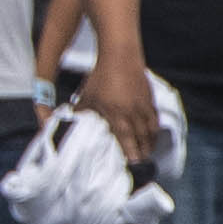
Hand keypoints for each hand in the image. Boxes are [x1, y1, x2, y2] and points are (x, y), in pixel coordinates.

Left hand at [80, 49, 160, 172]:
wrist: (120, 56)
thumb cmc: (100, 77)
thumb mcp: (87, 97)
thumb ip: (79, 113)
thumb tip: (67, 125)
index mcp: (117, 115)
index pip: (125, 141)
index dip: (130, 155)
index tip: (132, 167)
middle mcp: (133, 113)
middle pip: (141, 140)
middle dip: (141, 154)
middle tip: (140, 166)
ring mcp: (144, 106)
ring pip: (150, 132)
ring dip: (149, 145)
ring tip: (146, 154)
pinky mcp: (150, 100)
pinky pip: (155, 121)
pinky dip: (154, 131)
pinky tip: (151, 136)